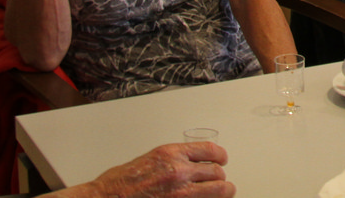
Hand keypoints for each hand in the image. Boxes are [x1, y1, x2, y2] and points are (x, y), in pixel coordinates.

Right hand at [83, 143, 233, 197]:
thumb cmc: (120, 182)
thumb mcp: (150, 159)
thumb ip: (174, 160)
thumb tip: (192, 164)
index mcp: (171, 154)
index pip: (209, 151)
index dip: (220, 156)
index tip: (222, 159)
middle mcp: (178, 171)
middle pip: (216, 173)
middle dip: (220, 177)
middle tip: (221, 180)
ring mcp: (180, 193)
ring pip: (217, 190)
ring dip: (222, 191)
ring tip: (223, 192)